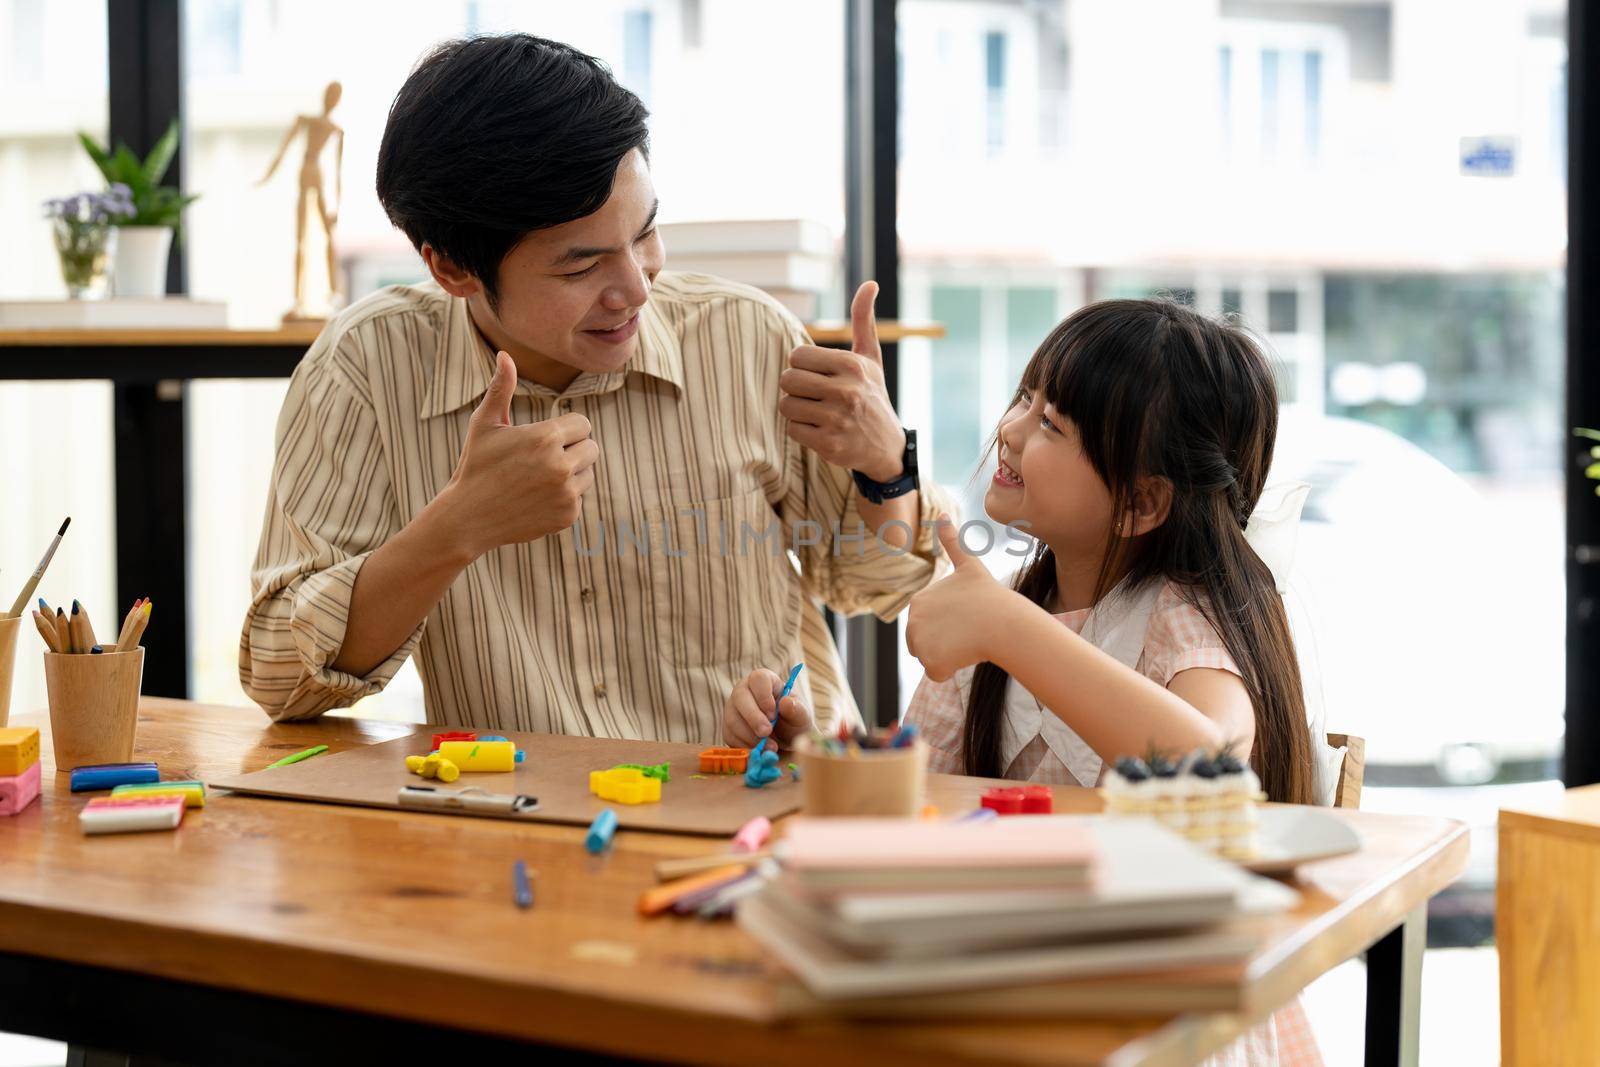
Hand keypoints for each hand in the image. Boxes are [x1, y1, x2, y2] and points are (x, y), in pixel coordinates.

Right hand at [438, 352, 598, 557]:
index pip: (583, 424)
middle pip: (592, 448)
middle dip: (572, 449)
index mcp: (545, 437)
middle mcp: (560, 465)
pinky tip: (537, 498)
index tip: (546, 438)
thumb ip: (501, 388)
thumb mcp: (484, 424)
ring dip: (572, 473)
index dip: (566, 429)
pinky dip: (565, 497)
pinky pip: (580, 497)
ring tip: (539, 478)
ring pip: (588, 473)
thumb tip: (505, 355)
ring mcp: (566, 493)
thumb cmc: (475, 465)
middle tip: (543, 459)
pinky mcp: (568, 515)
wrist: (467, 517)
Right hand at [723, 668, 811, 748]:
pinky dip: (745, 745)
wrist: (786, 740)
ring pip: (732, 718)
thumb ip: (797, 710)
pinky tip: (760, 750)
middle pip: (740, 696)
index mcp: (764, 680)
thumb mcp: (801, 716)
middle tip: (767, 732)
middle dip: (753, 717)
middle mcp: (744, 690)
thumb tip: (786, 702)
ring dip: (750, 735)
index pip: (758, 679)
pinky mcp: (728, 728)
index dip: (763, 696)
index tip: (773, 715)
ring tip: (770, 746)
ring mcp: (733, 709)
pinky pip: (730, 735)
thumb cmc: (793, 721)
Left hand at [780, 282, 906, 481]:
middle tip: (816, 396)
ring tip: (817, 413)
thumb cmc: (872, 395)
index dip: (802, 367)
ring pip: (786, 405)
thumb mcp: (870, 358)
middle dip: (797, 389)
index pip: (797, 356)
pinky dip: (801, 431)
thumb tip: (870, 283)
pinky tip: (820, 430)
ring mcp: (838, 420)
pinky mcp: (830, 444)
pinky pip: (792, 430)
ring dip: (796, 410)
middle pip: (788, 380)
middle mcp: (846, 391)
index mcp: (852, 366)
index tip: (818, 376)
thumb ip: (863, 320)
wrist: (887, 447)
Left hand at [905, 517, 1028, 680]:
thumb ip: (952, 542)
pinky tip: (966, 654)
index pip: (929, 624)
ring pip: (932, 658)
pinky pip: (938, 673)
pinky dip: (951, 669)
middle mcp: (912, 620)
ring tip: (968, 641)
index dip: (951, 624)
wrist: (1004, 621)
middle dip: (947, 642)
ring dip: (950, 656)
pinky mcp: (930, 661)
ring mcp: (919, 641)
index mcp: (918, 601)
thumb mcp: (969, 565)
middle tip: (968, 632)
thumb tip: (942, 512)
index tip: (965, 617)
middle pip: (925, 643)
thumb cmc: (990, 596)